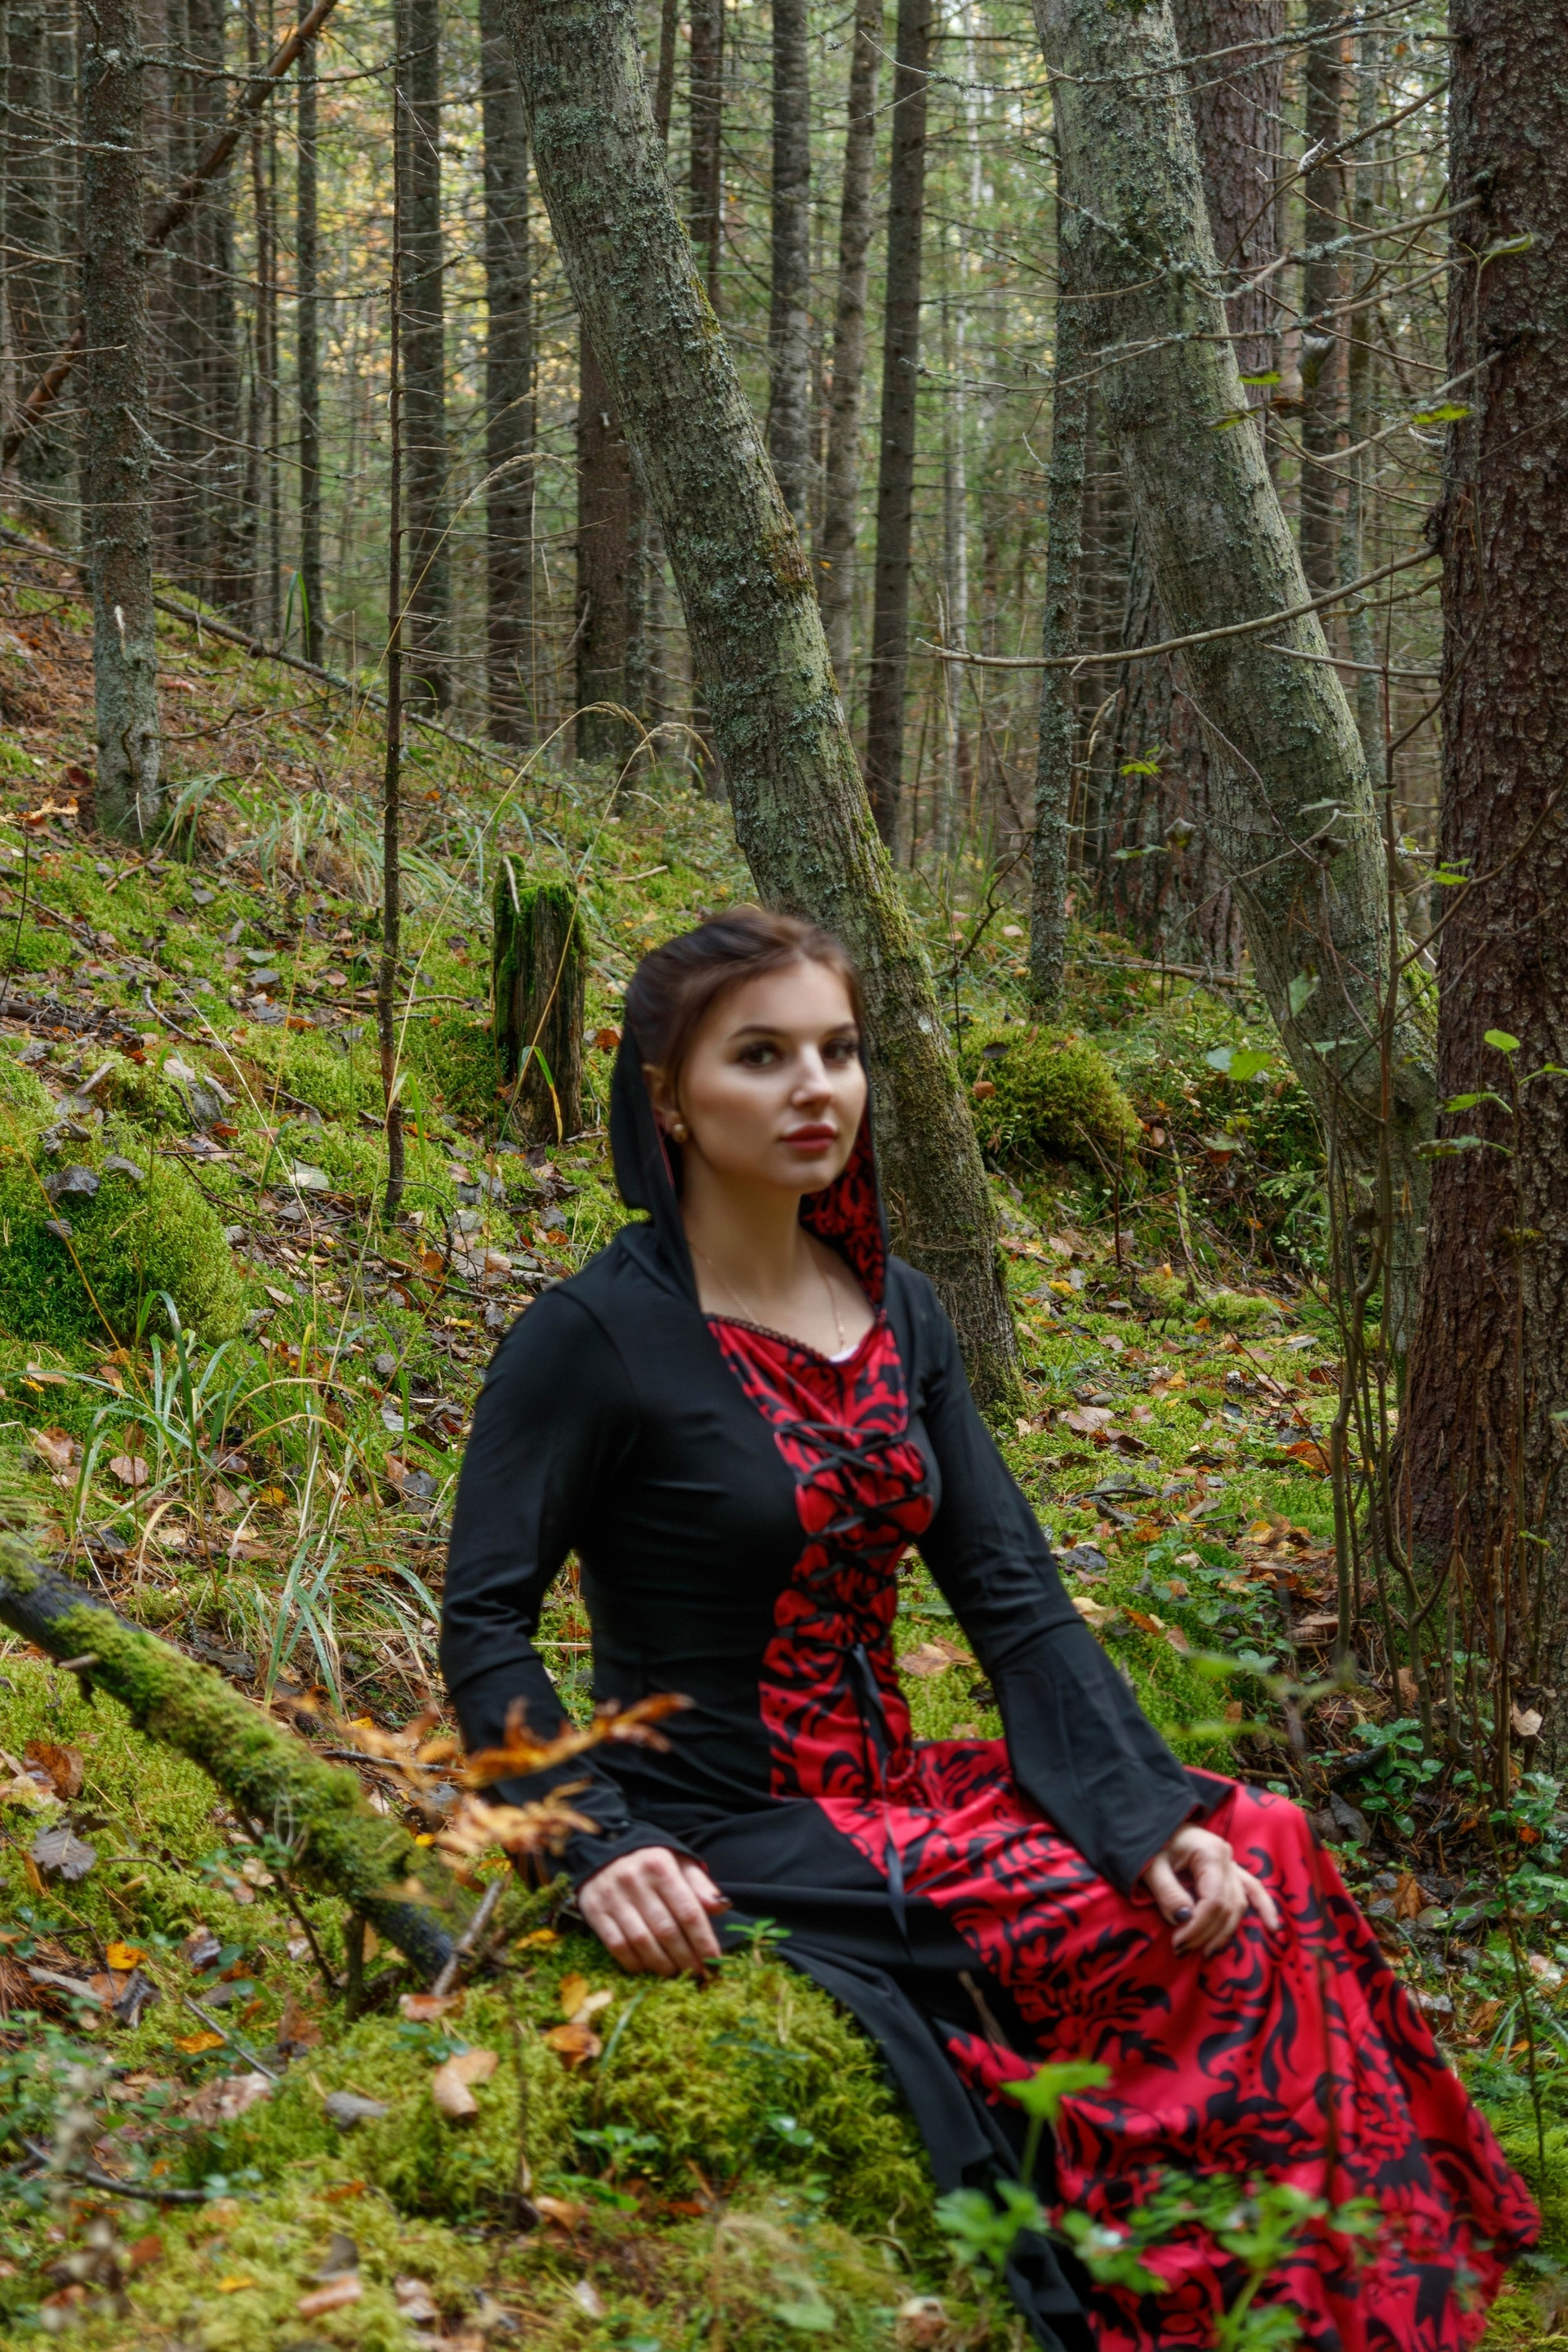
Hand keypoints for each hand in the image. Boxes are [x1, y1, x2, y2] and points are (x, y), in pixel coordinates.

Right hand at [578, 1846, 729, 1975]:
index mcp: (661, 1867)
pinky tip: (648, 1967)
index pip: (688, 1911)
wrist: (604, 1851)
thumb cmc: (650, 1864)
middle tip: (698, 1974)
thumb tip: (721, 1906)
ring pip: (642, 1942)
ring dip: (662, 1964)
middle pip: (667, 1931)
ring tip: (675, 1973)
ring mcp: (612, 1897)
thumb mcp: (678, 1863)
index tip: (714, 1962)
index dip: (703, 1941)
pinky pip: (617, 1946)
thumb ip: (699, 1884)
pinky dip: (634, 1962)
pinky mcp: (595, 1911)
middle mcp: (635, 1881)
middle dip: (686, 1958)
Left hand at [1141, 1821, 1279, 1957]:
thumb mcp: (1151, 1866)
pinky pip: (1252, 1890)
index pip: (1213, 1901)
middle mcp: (1227, 1858)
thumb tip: (1185, 1920)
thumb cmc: (1150, 1843)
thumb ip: (1167, 1893)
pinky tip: (1273, 1928)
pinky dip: (1263, 1908)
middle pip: (1227, 1906)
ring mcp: (1232, 1862)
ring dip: (1225, 1932)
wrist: (1153, 1824)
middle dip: (1207, 1933)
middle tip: (1183, 1949)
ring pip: (1239, 1905)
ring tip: (1207, 1952)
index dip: (1198, 1927)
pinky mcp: (1231, 1869)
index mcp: (1209, 1853)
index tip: (1178, 1943)